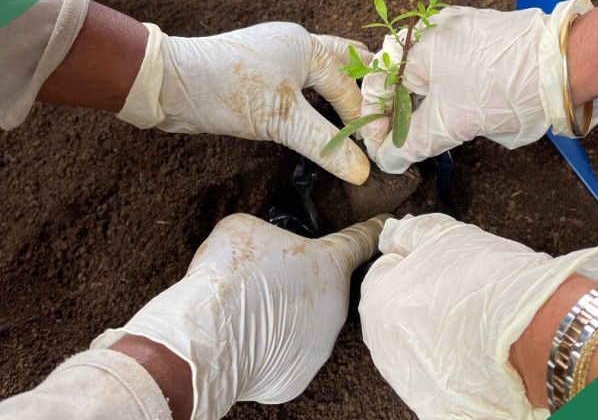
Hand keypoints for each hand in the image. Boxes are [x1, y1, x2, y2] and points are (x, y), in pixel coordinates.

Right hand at [92, 213, 384, 417]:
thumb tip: (268, 248)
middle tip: (269, 279)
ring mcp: (320, 346)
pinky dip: (273, 348)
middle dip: (305, 282)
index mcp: (331, 264)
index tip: (385, 225)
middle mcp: (336, 307)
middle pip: (326, 288)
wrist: (208, 337)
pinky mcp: (298, 377)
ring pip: (307, 324)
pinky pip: (288, 355)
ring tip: (251, 311)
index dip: (372, 230)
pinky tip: (248, 340)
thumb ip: (271, 236)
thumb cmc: (230, 273)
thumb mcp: (247, 228)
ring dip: (289, 316)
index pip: (361, 241)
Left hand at [118, 22, 371, 184]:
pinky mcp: (260, 73)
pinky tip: (318, 120)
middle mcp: (296, 45)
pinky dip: (315, 101)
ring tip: (356, 124)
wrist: (169, 84)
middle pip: (344, 63)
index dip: (364, 117)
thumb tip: (362, 172)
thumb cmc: (230, 91)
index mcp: (307, 46)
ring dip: (338, 95)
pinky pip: (299, 85)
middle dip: (363, 87)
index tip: (377, 145)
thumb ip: (326, 144)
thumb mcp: (283, 120)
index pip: (349, 86)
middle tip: (381, 118)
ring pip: (320, 74)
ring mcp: (276, 57)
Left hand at [359, 213, 597, 417]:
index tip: (438, 259)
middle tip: (461, 285)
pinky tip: (481, 347)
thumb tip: (396, 232)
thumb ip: (412, 231)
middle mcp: (385, 347)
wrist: (544, 335)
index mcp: (378, 303)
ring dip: (440, 328)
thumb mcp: (446, 236)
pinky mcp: (440, 404)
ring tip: (476, 317)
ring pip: (421, 341)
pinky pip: (444, 372)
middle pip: (400, 308)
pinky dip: (458, 361)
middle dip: (424, 294)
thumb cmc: (493, 285)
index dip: (415, 258)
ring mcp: (411, 380)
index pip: (385, 270)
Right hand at [360, 0, 597, 173]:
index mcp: (418, 47)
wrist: (566, 64)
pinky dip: (449, 83)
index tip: (384, 148)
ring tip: (441, 125)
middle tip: (410, 139)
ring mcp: (461, 27)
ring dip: (425, 99)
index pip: (379, 85)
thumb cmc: (504, 90)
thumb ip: (412, 142)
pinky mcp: (485, 32)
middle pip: (400, 76)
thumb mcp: (451, 123)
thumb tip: (387, 158)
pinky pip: (453, 59)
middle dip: (402, 111)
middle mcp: (434, 29)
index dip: (377, 121)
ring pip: (427, 68)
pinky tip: (468, 103)